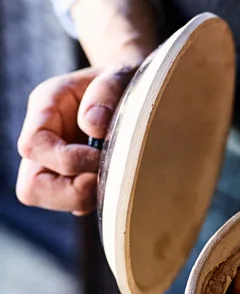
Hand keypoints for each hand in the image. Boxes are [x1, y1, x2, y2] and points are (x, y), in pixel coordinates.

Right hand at [16, 65, 136, 214]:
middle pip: (32, 187)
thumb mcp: (120, 72)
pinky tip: (118, 181)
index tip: (100, 157)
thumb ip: (106, 91)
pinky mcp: (76, 178)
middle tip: (104, 179)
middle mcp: (45, 138)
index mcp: (46, 108)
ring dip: (84, 197)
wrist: (135, 85)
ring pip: (50, 200)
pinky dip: (97, 199)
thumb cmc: (124, 78)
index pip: (34, 146)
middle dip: (70, 192)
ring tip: (114, 178)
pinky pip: (76, 203)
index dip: (67, 160)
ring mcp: (57, 162)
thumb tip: (93, 126)